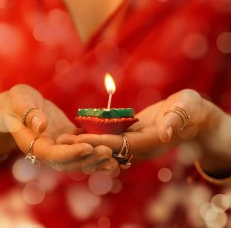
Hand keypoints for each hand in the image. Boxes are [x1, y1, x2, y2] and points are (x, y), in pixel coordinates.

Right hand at [0, 84, 116, 171]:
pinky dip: (97, 149)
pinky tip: (115, 149)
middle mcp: (47, 150)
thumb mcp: (20, 102)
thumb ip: (28, 114)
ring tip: (116, 159)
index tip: (87, 148)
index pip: (52, 155)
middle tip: (108, 152)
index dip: (70, 153)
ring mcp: (59, 146)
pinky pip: (83, 146)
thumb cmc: (16, 102)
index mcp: (32, 145)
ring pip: (79, 158)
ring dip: (96, 159)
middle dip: (89, 158)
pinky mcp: (68, 139)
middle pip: (69, 161)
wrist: (19, 105)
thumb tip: (41, 126)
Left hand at [64, 89, 214, 160]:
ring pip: (107, 145)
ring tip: (62, 138)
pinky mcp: (131, 136)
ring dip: (86, 143)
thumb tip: (166, 132)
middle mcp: (140, 147)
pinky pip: (110, 138)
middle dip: (86, 146)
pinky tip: (77, 131)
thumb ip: (176, 120)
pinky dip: (94, 136)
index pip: (123, 144)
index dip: (102, 141)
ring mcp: (135, 143)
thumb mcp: (187, 108)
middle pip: (109, 149)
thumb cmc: (192, 109)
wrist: (193, 115)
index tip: (82, 139)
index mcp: (152, 141)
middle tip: (62, 142)